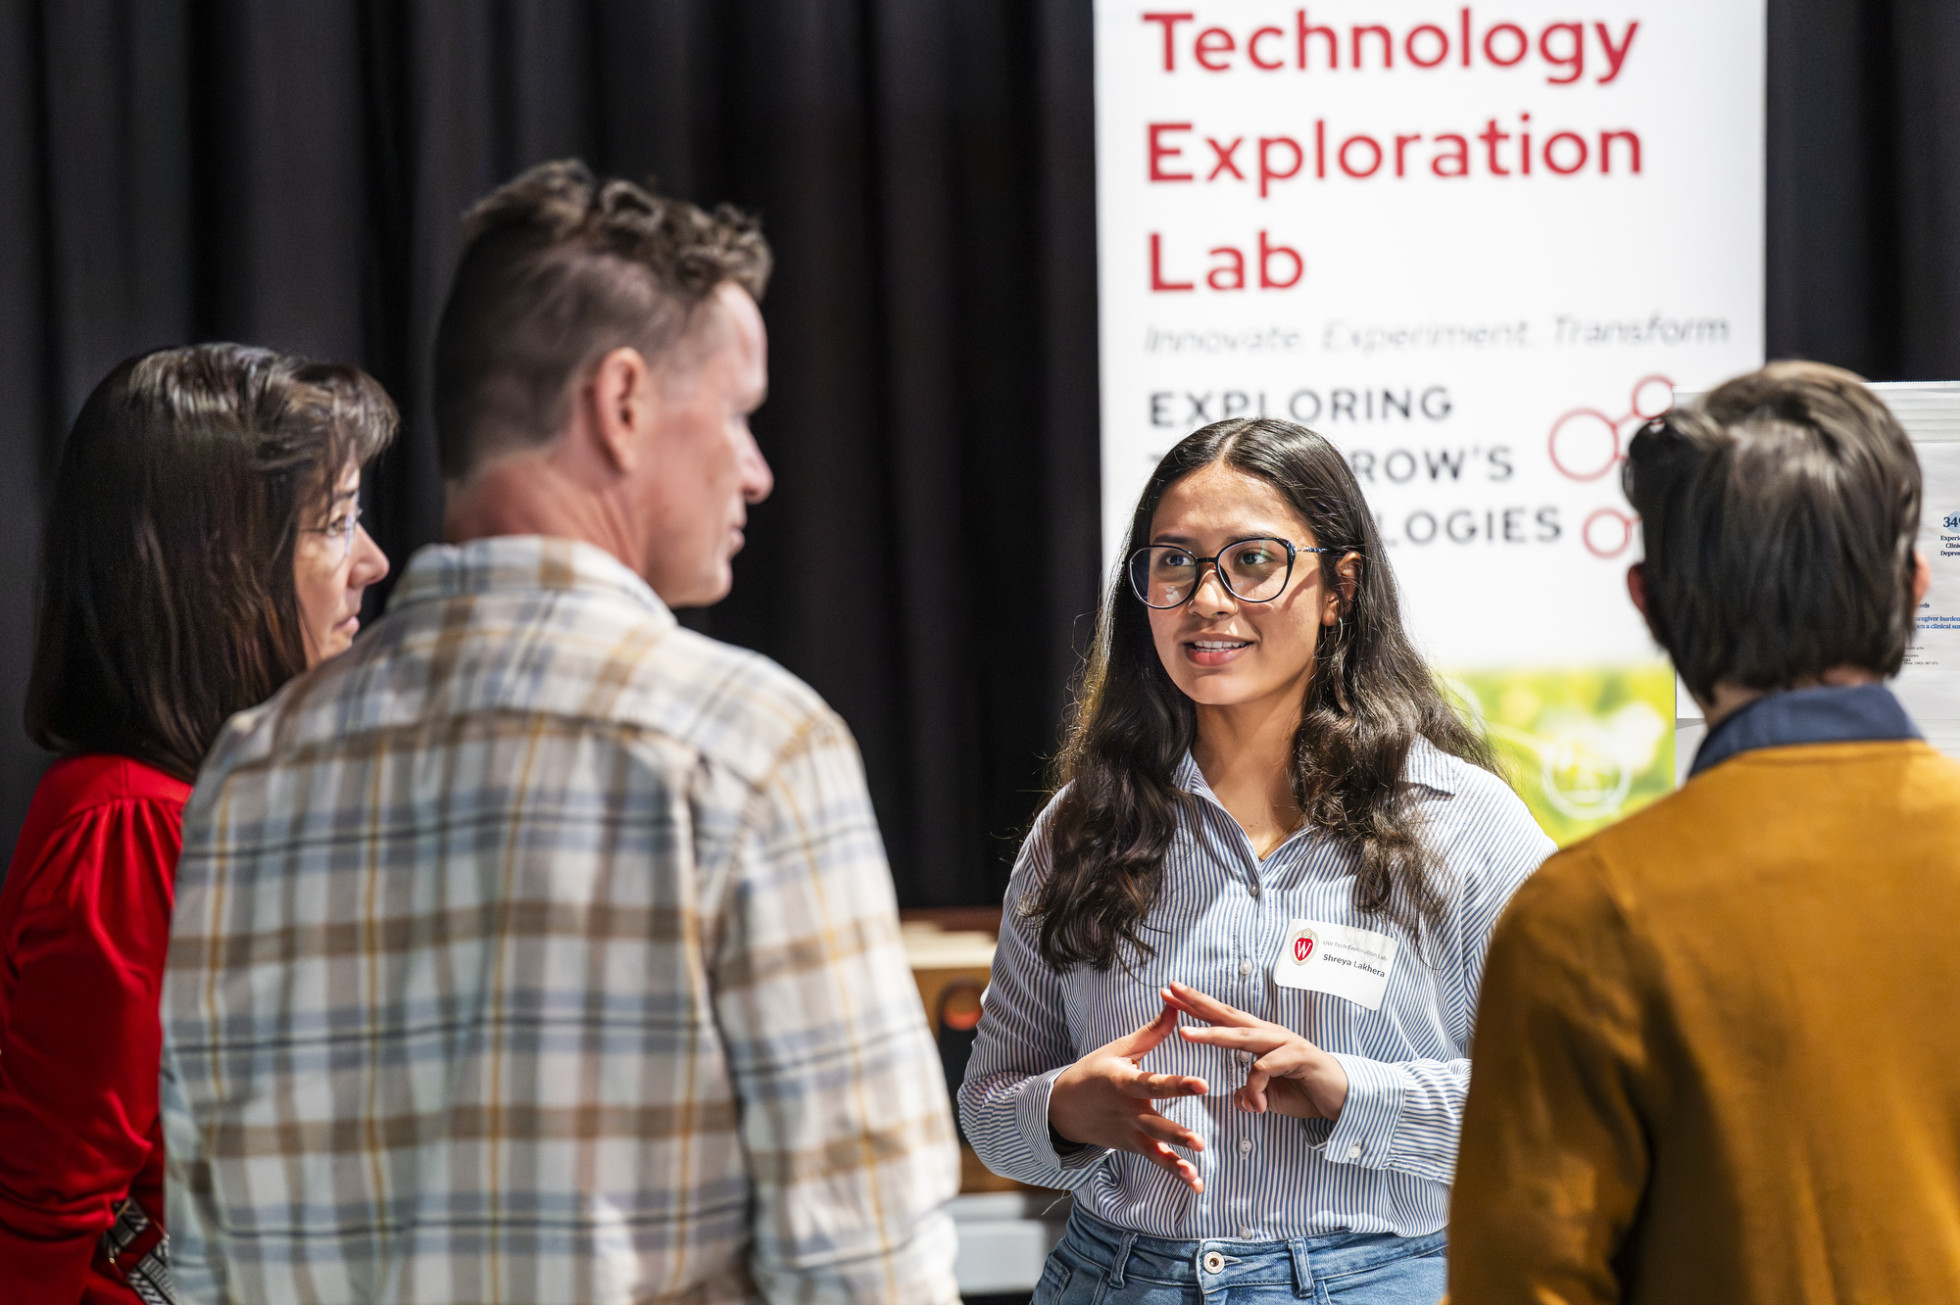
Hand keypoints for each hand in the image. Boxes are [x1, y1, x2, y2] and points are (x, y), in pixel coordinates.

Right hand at [1047, 1000, 1210, 1192]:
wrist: (1062, 1107)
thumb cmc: (1094, 1071)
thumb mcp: (1119, 1049)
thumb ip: (1152, 1032)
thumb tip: (1176, 1005)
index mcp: (1123, 1082)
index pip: (1153, 1083)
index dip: (1177, 1084)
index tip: (1201, 1084)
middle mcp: (1126, 1111)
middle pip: (1154, 1123)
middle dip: (1176, 1133)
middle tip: (1199, 1142)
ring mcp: (1128, 1132)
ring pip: (1154, 1148)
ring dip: (1174, 1161)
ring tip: (1195, 1171)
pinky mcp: (1132, 1146)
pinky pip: (1154, 1160)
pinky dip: (1173, 1172)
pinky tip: (1196, 1184)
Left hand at [1163, 981, 1348, 1119]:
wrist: (1345, 1099)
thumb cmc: (1306, 1092)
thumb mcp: (1270, 1096)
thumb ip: (1251, 1093)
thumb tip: (1235, 1098)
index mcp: (1260, 1039)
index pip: (1223, 1018)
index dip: (1197, 1006)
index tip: (1170, 994)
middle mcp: (1270, 1034)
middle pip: (1228, 1014)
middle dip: (1197, 1002)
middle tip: (1170, 990)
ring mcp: (1285, 1043)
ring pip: (1243, 1036)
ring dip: (1212, 1034)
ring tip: (1185, 1033)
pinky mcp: (1299, 1058)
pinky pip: (1265, 1068)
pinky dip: (1254, 1087)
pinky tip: (1256, 1105)